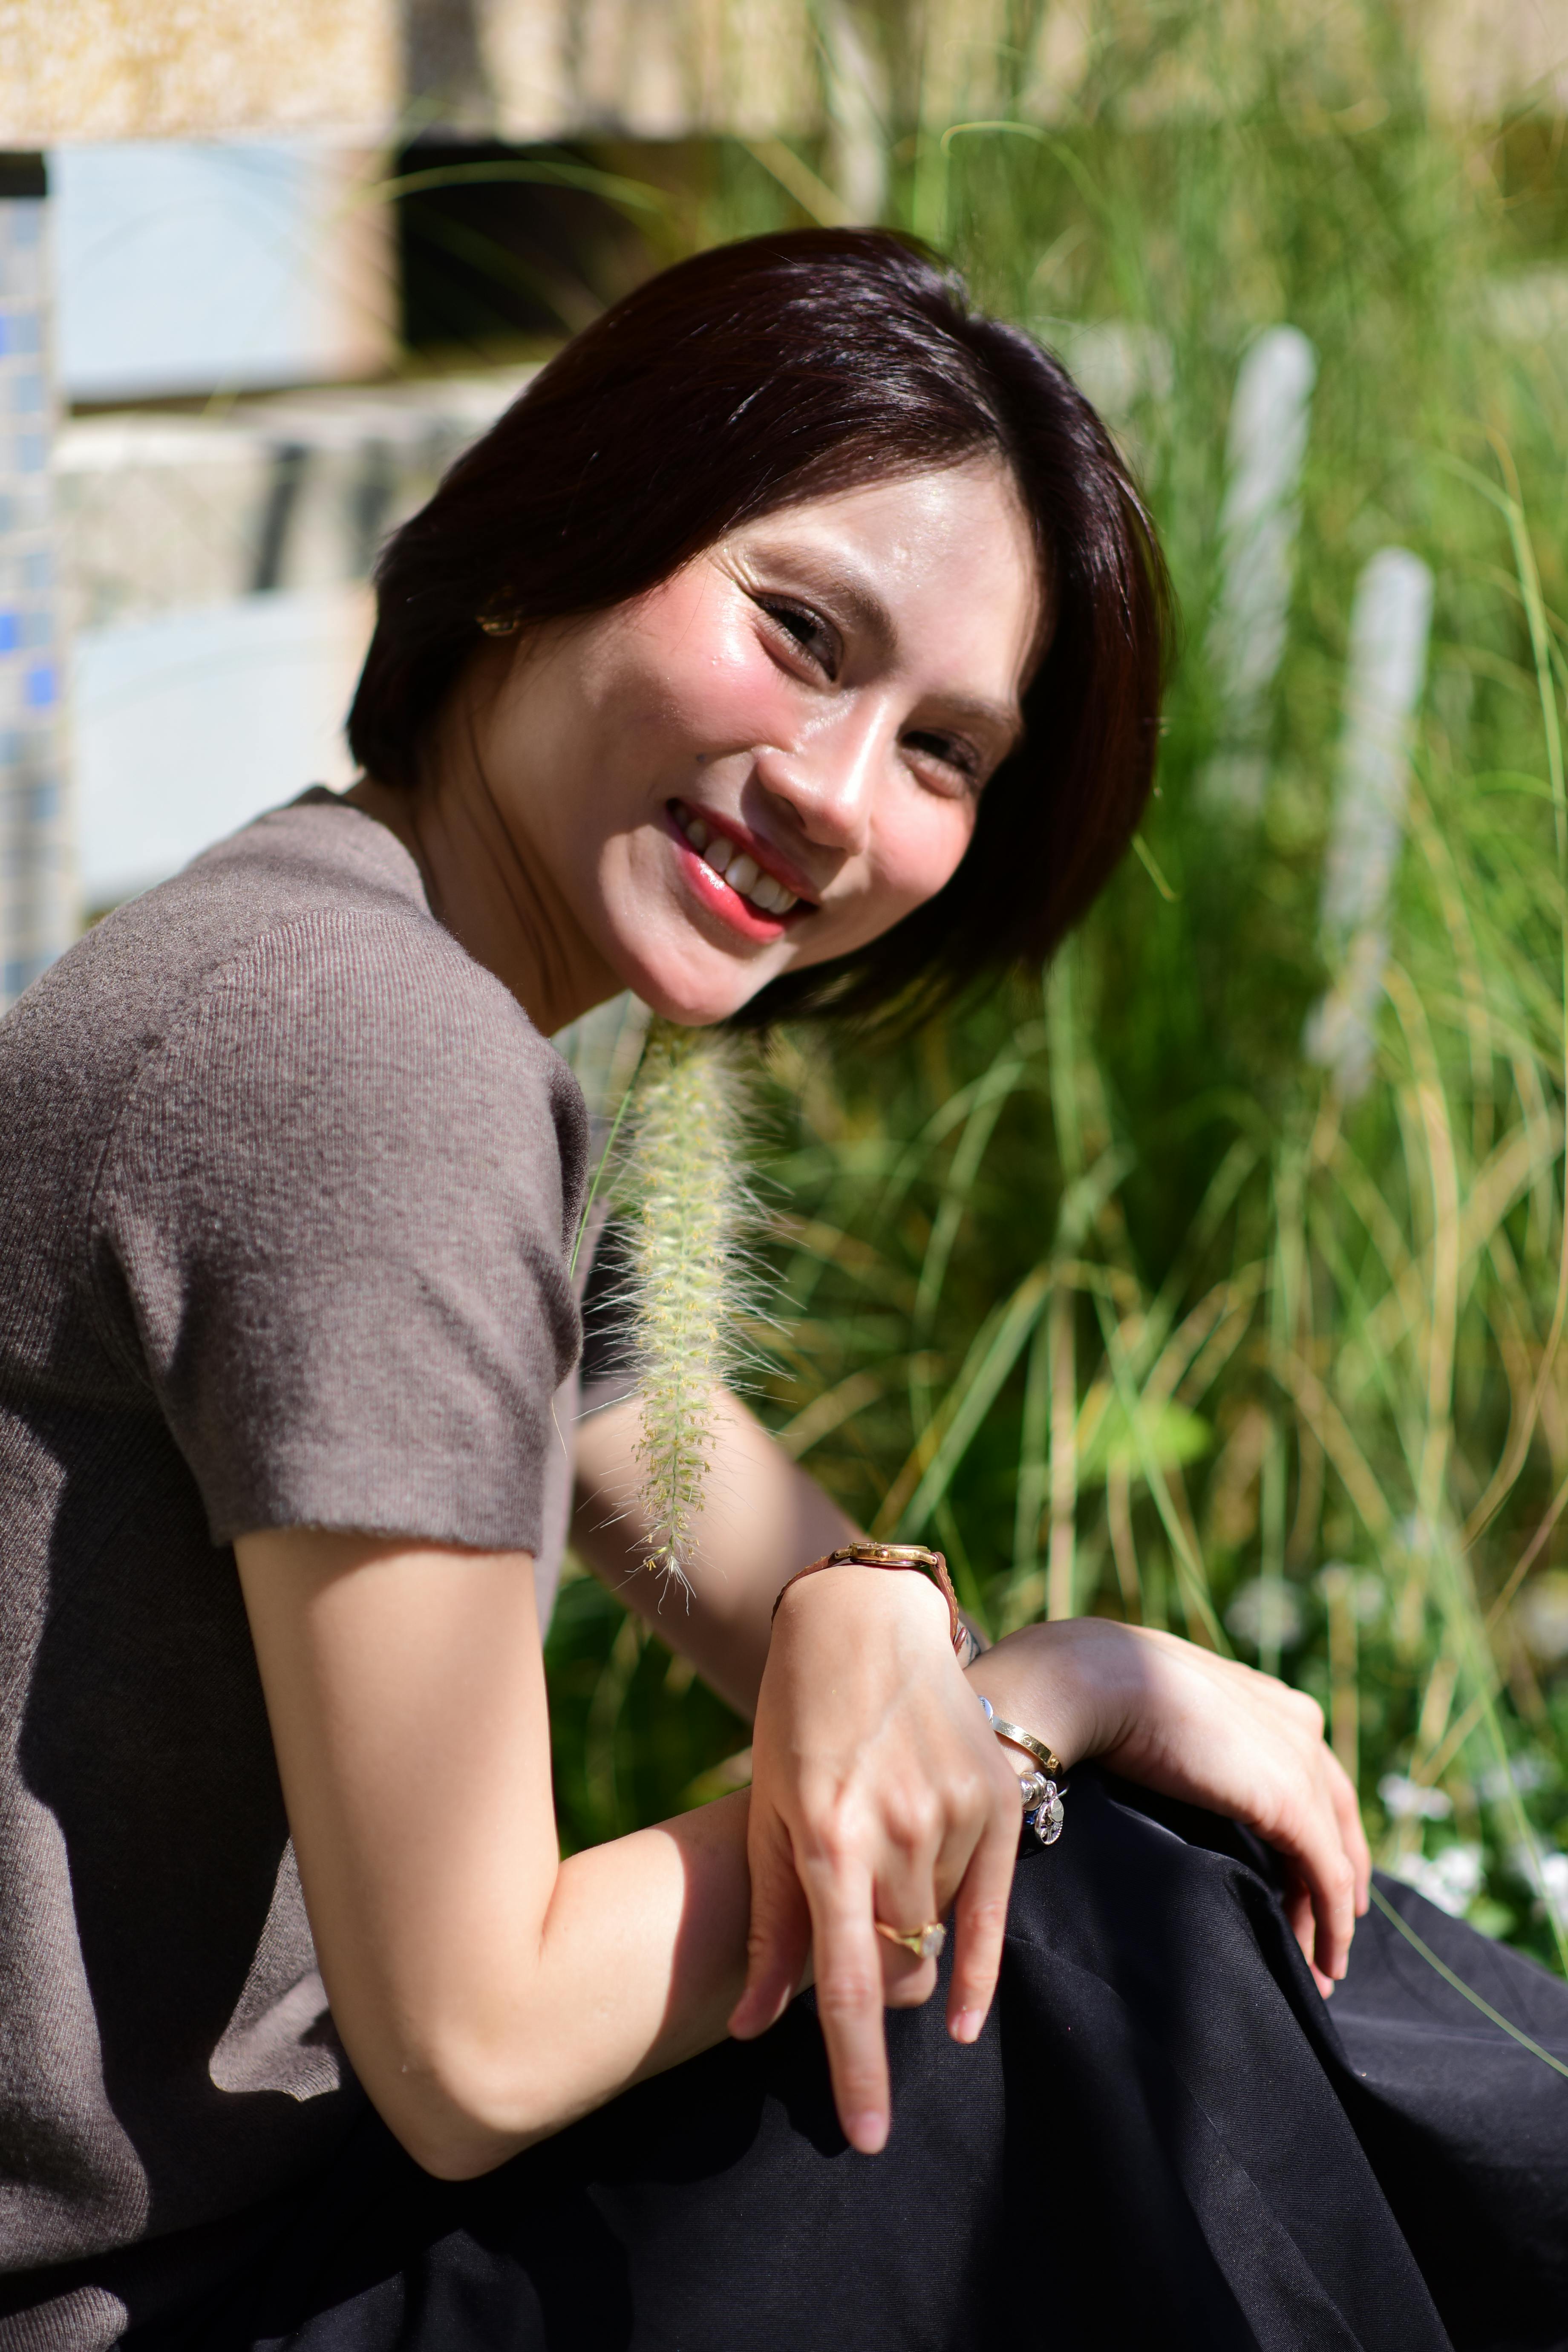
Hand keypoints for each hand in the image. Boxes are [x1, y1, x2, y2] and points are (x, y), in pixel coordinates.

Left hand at [728, 1566, 1022, 2153]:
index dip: (857, 2071)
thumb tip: (752, 2029)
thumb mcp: (764, 1817)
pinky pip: (993, 1910)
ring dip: (908, 1938)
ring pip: (937, 1932)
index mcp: (828, 1839)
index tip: (867, 2137)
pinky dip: (975, 1965)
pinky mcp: (995, 1797)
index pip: (849, 1986)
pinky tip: (960, 2016)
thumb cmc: (793, 1719)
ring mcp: (954, 1812)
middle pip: (898, 1965)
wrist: (862, 1624)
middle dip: (872, 1986)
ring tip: (877, 1881)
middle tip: (847, 1959)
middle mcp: (898, 1830)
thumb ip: (769, 1927)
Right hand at [970, 1619, 1371, 1995]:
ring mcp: (1301, 1763)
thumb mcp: (1163, 1713)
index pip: (1310, 1778)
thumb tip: (1164, 1766)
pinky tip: (1323, 1961)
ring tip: (1320, 1968)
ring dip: (1331, 1919)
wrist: (1092, 1682)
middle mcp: (1299, 1725)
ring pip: (1335, 1856)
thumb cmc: (1102, 1692)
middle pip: (1334, 1819)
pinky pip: (1327, 1879)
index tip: (1302, 1888)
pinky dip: (1331, 1926)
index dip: (1315, 1834)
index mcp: (1269, 1699)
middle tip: (1326, 1941)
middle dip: (1336, 1884)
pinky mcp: (1292, 1804)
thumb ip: (1187, 1739)